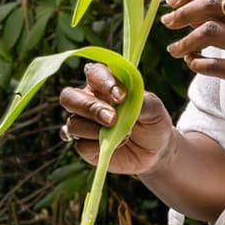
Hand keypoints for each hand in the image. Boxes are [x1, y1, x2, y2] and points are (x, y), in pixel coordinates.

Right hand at [58, 63, 175, 176]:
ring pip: (73, 123)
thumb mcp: (154, 108)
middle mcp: (89, 101)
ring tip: (124, 136)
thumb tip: (123, 103)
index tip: (121, 97)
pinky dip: (97, 147)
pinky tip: (114, 145)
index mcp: (105, 83)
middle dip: (90, 108)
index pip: (93, 73)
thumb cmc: (153, 121)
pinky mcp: (86, 146)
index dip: (103, 83)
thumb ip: (140, 102)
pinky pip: (80, 145)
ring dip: (95, 131)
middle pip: (69, 97)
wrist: (155, 151)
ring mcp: (84, 124)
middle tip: (112, 119)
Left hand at [160, 0, 224, 117]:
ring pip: (210, 33)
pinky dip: (198, 64)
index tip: (173, 2)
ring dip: (185, 42)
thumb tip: (198, 10)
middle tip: (167, 24)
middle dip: (183, 13)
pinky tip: (192, 65)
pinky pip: (217, 66)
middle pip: (213, 5)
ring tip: (175, 50)